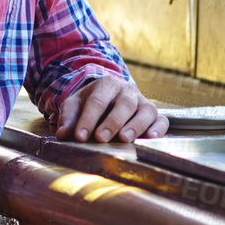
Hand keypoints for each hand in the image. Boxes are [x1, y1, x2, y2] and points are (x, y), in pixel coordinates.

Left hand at [51, 76, 168, 143]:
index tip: (79, 136)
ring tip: (125, 139)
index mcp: (106, 85)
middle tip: (101, 138)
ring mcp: (143, 102)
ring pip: (145, 111)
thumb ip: (68, 118)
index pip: (97, 101)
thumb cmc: (91, 103)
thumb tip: (62, 134)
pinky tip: (150, 137)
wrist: (109, 97)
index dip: (88, 119)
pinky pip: (161, 120)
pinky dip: (158, 129)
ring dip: (135, 126)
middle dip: (112, 122)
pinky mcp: (154, 115)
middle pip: (123, 104)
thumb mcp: (75, 105)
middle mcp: (127, 91)